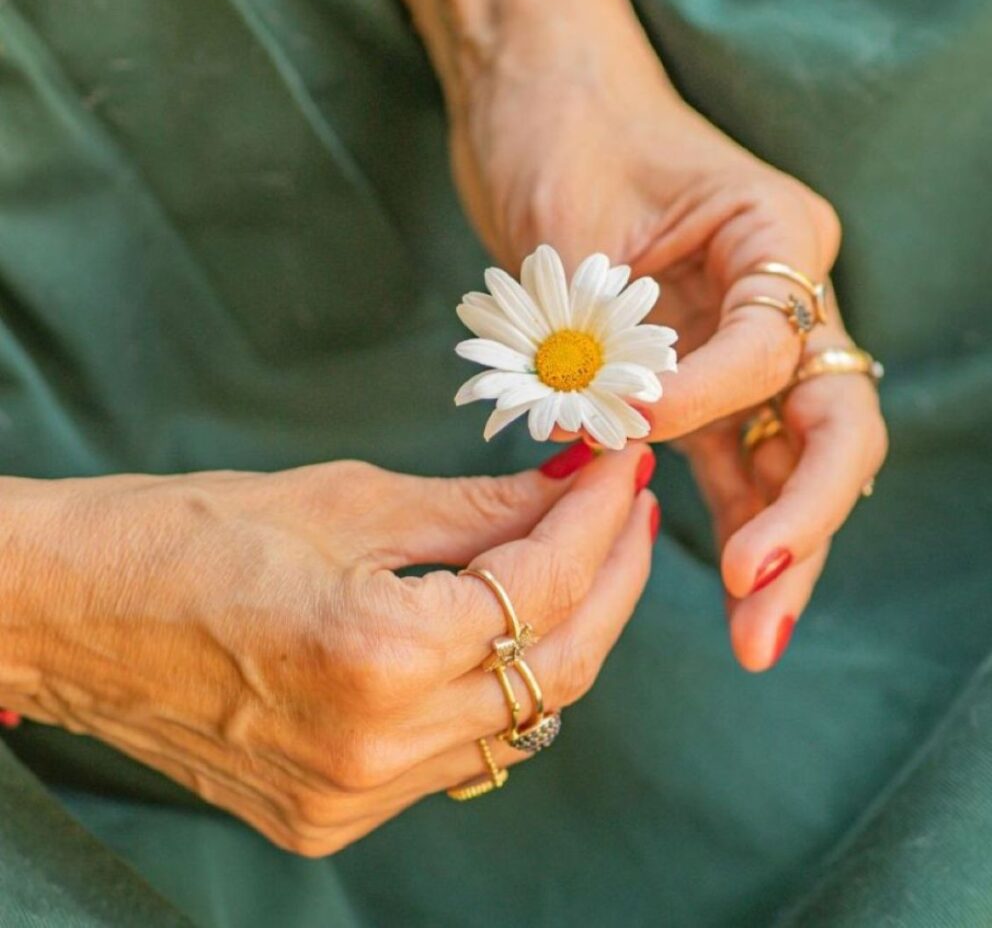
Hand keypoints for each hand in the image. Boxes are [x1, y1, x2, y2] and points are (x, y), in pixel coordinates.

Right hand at [0, 447, 655, 854]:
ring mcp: (356, 796)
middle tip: (631, 511)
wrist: (72, 611)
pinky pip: (463, 751)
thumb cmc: (188, 534)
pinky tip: (508, 625)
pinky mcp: (334, 814)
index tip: (625, 466)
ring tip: (583, 557)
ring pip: (521, 718)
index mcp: (376, 654)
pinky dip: (501, 685)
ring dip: (565, 633)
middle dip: (611, 578)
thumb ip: (482, 507)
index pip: (542, 585)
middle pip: (558, 666)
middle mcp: (377, 748)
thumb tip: (573, 485)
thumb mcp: (349, 500)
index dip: (599, 517)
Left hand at [447, 14, 886, 668]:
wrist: (535, 96)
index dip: (709, 398)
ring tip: (756, 637)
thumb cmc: (559, 127)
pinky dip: (731, 515)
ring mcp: (748, 339)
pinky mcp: (702, 373)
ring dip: (778, 544)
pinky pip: (733, 456)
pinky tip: (728, 587)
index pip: (776, 345)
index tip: (633, 421)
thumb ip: (609, 338)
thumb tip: (604, 446)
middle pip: (829, 423)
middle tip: (760, 605)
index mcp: (777, 233)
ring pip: (790, 457)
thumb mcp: (580, 225)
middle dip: (803, 520)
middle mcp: (784, 292)